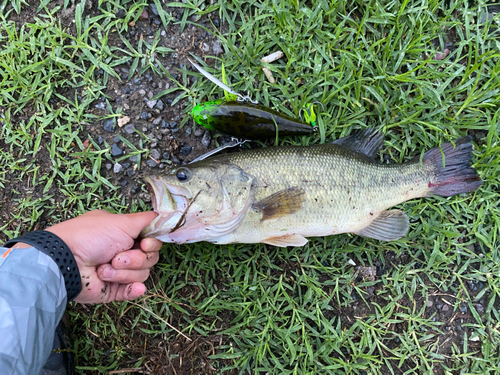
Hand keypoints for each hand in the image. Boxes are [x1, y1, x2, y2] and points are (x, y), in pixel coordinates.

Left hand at [43, 210, 161, 303]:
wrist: (67, 261)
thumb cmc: (91, 236)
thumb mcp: (122, 221)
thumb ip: (146, 220)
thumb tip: (161, 217)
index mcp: (124, 234)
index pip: (151, 241)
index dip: (151, 244)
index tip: (144, 243)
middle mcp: (123, 251)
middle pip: (149, 258)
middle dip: (135, 259)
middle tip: (117, 257)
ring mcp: (118, 272)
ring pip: (142, 274)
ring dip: (124, 272)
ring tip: (104, 268)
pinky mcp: (113, 290)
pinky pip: (133, 291)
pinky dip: (133, 289)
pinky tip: (132, 287)